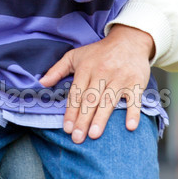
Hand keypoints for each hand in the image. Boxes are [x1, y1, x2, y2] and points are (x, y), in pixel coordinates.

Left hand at [40, 25, 154, 142]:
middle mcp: (102, 74)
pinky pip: (135, 100)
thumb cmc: (99, 52)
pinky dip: (133, 113)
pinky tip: (129, 126)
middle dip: (82, 120)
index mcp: (85, 69)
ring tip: (93, 134)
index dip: (71, 111)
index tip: (66, 128)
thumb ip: (57, 70)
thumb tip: (41, 83)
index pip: (76, 94)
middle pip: (90, 100)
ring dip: (101, 119)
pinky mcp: (136, 83)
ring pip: (109, 101)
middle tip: (77, 138)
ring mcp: (120, 79)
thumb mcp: (74, 56)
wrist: (129, 40)